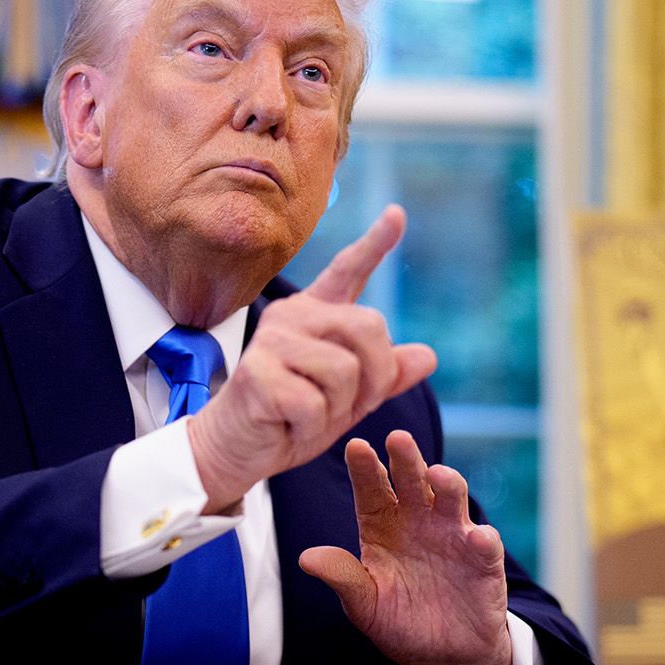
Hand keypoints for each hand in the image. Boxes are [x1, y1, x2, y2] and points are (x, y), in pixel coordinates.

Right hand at [186, 206, 436, 510]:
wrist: (236, 450)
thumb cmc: (289, 420)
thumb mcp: (347, 399)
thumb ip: (384, 377)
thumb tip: (429, 356)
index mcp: (313, 315)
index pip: (348, 271)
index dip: (375, 243)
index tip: (397, 214)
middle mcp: (291, 316)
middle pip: (370, 326)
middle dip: (375, 377)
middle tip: (347, 405)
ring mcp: (271, 342)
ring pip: (345, 370)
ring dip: (338, 408)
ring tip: (306, 414)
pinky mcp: (257, 374)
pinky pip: (315, 403)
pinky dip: (311, 427)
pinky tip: (286, 425)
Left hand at [298, 430, 513, 664]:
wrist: (443, 654)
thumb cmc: (398, 620)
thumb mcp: (364, 603)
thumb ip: (342, 577)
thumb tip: (305, 558)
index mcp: (383, 525)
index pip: (372, 490)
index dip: (365, 469)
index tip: (356, 447)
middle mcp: (418, 521)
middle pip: (411, 482)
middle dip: (405, 460)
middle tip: (398, 438)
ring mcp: (453, 536)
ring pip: (451, 500)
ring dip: (447, 485)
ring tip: (437, 475)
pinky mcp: (484, 562)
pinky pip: (485, 546)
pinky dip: (483, 540)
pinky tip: (477, 536)